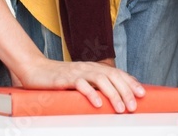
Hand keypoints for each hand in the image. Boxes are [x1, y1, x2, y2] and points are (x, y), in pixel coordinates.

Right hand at [17, 58, 144, 112]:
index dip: (131, 83)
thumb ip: (94, 87)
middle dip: (126, 91)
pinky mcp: (65, 79)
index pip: (117, 73)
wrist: (35, 70)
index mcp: (94, 68)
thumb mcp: (80, 82)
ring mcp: (78, 72)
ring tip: (121, 108)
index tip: (142, 94)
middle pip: (113, 76)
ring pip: (101, 80)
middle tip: (133, 107)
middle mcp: (89, 68)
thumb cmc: (59, 79)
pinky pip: (80, 85)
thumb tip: (112, 98)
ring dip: (113, 94)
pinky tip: (98, 103)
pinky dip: (91, 93)